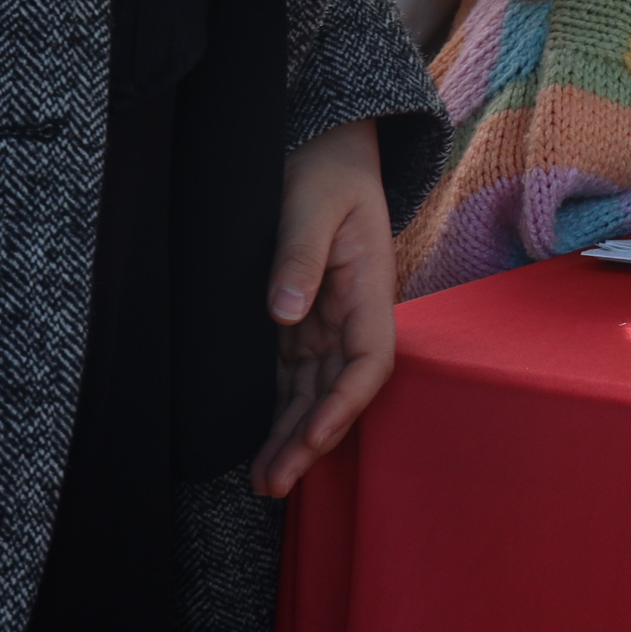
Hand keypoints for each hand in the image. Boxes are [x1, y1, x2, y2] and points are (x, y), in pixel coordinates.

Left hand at [255, 118, 395, 499]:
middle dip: (310, 441)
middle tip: (273, 483)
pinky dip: (278, 414)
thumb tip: (284, 314)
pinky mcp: (299, 323)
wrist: (326, 148)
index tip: (315, 437)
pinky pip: (290, 379)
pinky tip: (261, 446)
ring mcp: (325, 323)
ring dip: (293, 438)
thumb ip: (299, 256)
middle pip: (338, 392)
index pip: (369, 363)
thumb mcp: (311, 202)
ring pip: (312, 394)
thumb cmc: (325, 170)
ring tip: (263, 482)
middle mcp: (352, 316)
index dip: (345, 405)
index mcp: (369, 290)